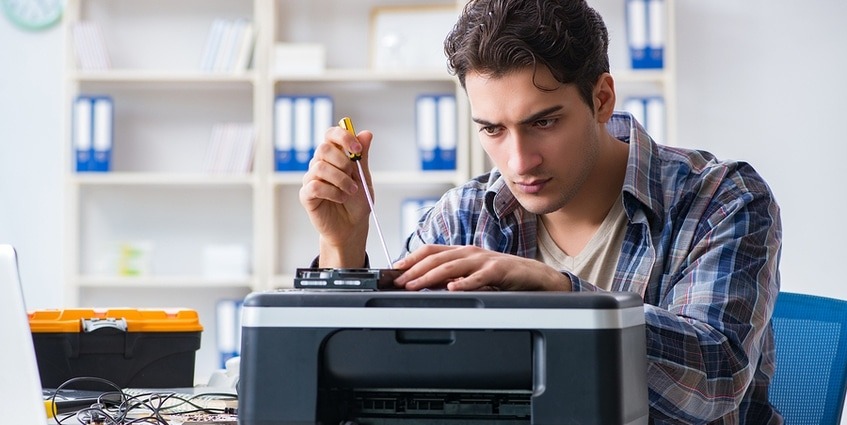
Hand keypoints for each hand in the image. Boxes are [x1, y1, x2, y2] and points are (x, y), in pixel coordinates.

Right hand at [298, 125, 374, 266]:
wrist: (352, 226)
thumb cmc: (357, 202)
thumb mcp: (364, 177)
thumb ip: (362, 156)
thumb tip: (366, 133)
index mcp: (334, 156)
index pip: (331, 134)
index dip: (343, 137)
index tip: (357, 149)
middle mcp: (320, 164)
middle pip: (323, 148)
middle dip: (343, 161)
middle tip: (354, 176)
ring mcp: (311, 179)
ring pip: (320, 167)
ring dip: (341, 180)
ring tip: (350, 191)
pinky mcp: (306, 195)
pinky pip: (314, 186)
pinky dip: (332, 192)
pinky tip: (340, 198)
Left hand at [392, 244, 572, 291]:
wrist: (534, 277)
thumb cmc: (503, 275)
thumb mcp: (473, 273)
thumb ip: (453, 275)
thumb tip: (426, 284)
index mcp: (462, 251)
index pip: (431, 250)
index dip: (411, 258)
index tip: (395, 269)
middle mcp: (470, 252)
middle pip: (437, 258)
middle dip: (415, 269)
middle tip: (400, 281)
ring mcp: (484, 260)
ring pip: (452, 266)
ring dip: (430, 276)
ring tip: (415, 285)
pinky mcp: (498, 271)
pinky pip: (478, 278)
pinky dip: (464, 283)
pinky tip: (452, 289)